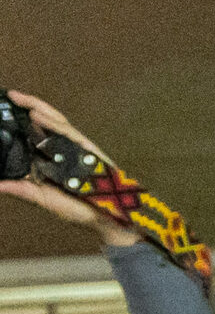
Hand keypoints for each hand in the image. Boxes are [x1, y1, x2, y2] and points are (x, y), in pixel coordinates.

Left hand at [0, 93, 140, 246]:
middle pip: (43, 122)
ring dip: (37, 108)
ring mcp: (73, 147)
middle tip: (10, 96)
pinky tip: (36, 114)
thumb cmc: (78, 209)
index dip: (19, 121)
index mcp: (48, 159)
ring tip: (19, 99)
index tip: (3, 111)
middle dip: (27, 106)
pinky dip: (52, 122)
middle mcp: (59, 149)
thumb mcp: (44, 199)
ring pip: (55, 121)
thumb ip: (23, 191)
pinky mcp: (86, 148)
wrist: (106, 217)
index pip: (32, 134)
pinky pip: (68, 132)